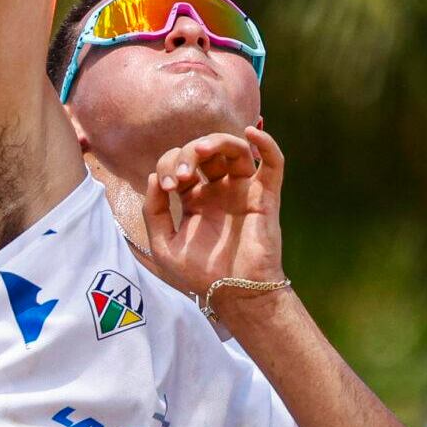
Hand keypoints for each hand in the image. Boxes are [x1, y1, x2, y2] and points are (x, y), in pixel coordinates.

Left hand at [141, 126, 288, 314]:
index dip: (168, 166)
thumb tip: (153, 177)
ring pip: (235, 149)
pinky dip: (266, 143)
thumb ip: (154, 212)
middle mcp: (219, 189)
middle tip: (181, 175)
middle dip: (188, 154)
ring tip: (203, 149)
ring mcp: (243, 190)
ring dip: (217, 142)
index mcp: (195, 198)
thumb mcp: (164, 246)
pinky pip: (273, 162)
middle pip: (205, 151)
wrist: (234, 294)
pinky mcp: (265, 196)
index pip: (180, 164)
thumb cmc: (201, 274)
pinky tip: (252, 132)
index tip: (166, 187)